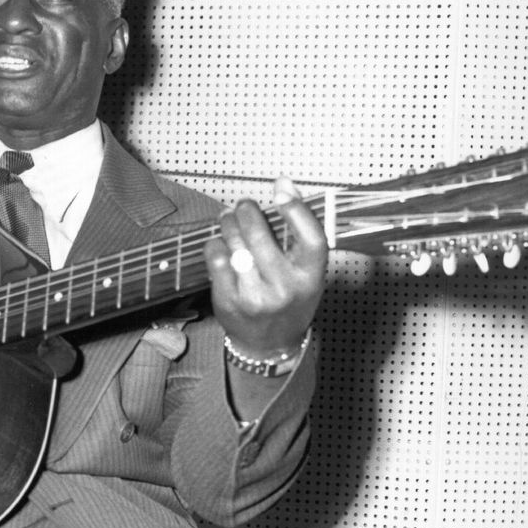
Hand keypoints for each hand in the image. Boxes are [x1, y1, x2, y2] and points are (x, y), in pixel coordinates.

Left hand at [203, 177, 327, 359]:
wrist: (269, 344)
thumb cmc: (289, 299)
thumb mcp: (304, 271)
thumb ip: (298, 229)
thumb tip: (284, 183)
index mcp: (311, 278)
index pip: (312, 238)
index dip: (297, 210)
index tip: (281, 190)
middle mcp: (285, 288)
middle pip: (261, 236)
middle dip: (247, 212)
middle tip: (242, 205)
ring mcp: (256, 296)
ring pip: (235, 245)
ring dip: (228, 224)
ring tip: (227, 218)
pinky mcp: (230, 301)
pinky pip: (217, 259)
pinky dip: (215, 245)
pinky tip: (219, 243)